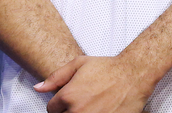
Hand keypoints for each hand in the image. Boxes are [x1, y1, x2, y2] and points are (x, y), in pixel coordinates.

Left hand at [36, 56, 150, 112]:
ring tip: (88, 107)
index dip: (59, 104)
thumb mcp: (78, 64)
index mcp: (68, 96)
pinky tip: (98, 111)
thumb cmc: (106, 68)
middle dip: (67, 111)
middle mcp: (78, 112)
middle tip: (80, 103)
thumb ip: (55, 77)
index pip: (51, 110)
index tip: (69, 99)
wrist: (133, 76)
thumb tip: (38, 88)